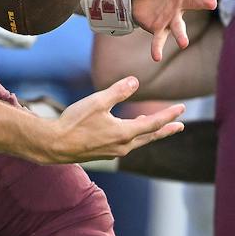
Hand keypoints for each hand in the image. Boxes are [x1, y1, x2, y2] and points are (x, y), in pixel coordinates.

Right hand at [37, 76, 183, 163]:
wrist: (53, 145)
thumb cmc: (73, 122)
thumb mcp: (97, 102)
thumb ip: (118, 91)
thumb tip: (135, 81)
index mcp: (125, 133)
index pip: (153, 123)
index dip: (169, 115)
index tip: (181, 109)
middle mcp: (122, 146)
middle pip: (150, 136)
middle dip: (165, 130)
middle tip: (179, 126)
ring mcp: (112, 152)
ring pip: (137, 142)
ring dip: (148, 134)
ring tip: (155, 130)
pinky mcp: (102, 154)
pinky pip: (124, 146)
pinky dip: (133, 138)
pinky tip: (126, 135)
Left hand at [130, 0, 216, 61]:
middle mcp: (180, 0)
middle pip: (194, 2)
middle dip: (202, 3)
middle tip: (212, 4)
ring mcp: (171, 14)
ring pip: (179, 24)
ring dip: (182, 33)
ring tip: (184, 42)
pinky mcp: (158, 26)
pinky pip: (159, 38)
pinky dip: (157, 47)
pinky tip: (154, 57)